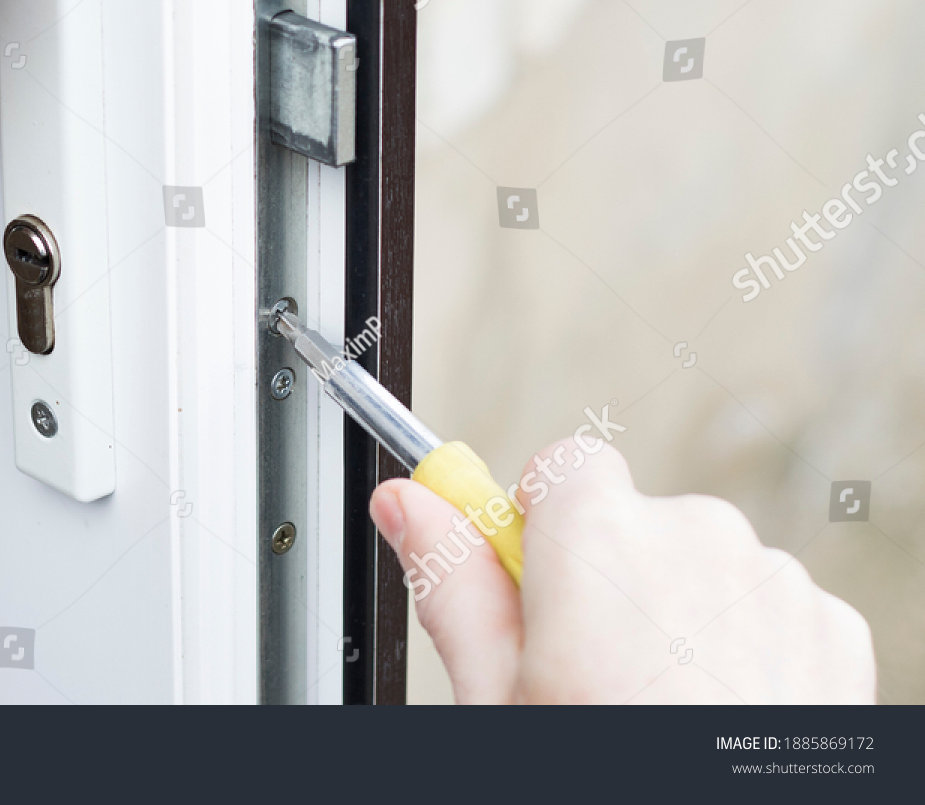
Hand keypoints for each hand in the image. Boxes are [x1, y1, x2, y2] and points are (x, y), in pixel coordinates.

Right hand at [370, 438, 875, 702]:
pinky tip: (715, 715)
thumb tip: (406, 502)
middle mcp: (698, 537)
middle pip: (631, 520)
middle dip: (606, 580)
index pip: (564, 467)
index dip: (539, 525)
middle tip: (584, 677)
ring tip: (655, 708)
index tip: (531, 585)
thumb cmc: (604, 786)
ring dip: (673, 612)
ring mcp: (775, 583)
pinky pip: (763, 605)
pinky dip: (740, 647)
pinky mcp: (832, 629)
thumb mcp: (497, 697)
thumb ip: (451, 579)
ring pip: (698, 563)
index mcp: (601, 542)